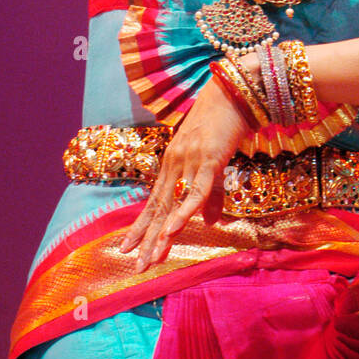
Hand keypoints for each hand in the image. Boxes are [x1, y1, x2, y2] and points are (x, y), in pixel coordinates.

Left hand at [117, 76, 249, 271]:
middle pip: (158, 208)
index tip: (127, 249)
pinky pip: (194, 191)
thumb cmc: (223, 124)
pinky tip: (173, 230)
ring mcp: (188, 161)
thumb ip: (211, 194)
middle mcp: (174, 164)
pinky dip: (183, 212)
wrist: (232, 92)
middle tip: (137, 267)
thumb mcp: (214, 163)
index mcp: (173, 164)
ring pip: (172, 204)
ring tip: (152, 258)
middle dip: (147, 239)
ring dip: (161, 234)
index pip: (153, 202)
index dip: (141, 227)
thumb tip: (208, 222)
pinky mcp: (207, 159)